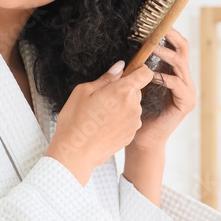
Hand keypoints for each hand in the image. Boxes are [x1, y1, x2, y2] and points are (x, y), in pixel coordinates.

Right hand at [47, 59, 153, 183]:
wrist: (76, 152)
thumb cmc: (75, 121)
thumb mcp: (83, 91)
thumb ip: (106, 78)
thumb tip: (120, 67)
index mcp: (123, 91)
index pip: (146, 73)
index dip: (139, 70)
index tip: (127, 73)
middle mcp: (134, 106)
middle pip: (137, 90)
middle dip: (124, 90)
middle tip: (103, 98)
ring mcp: (134, 122)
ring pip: (133, 106)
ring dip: (122, 106)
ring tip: (101, 114)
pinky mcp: (131, 135)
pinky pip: (129, 120)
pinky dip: (120, 120)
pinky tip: (104, 126)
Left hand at [130, 27, 196, 150]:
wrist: (140, 138)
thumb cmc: (134, 111)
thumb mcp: (134, 84)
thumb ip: (135, 68)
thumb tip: (126, 51)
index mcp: (171, 71)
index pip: (175, 45)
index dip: (166, 33)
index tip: (153, 22)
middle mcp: (182, 78)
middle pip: (183, 49)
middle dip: (171, 37)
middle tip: (158, 29)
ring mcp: (187, 90)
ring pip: (181, 64)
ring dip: (166, 55)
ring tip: (152, 49)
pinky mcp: (186, 102)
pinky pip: (178, 85)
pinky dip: (165, 78)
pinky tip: (153, 75)